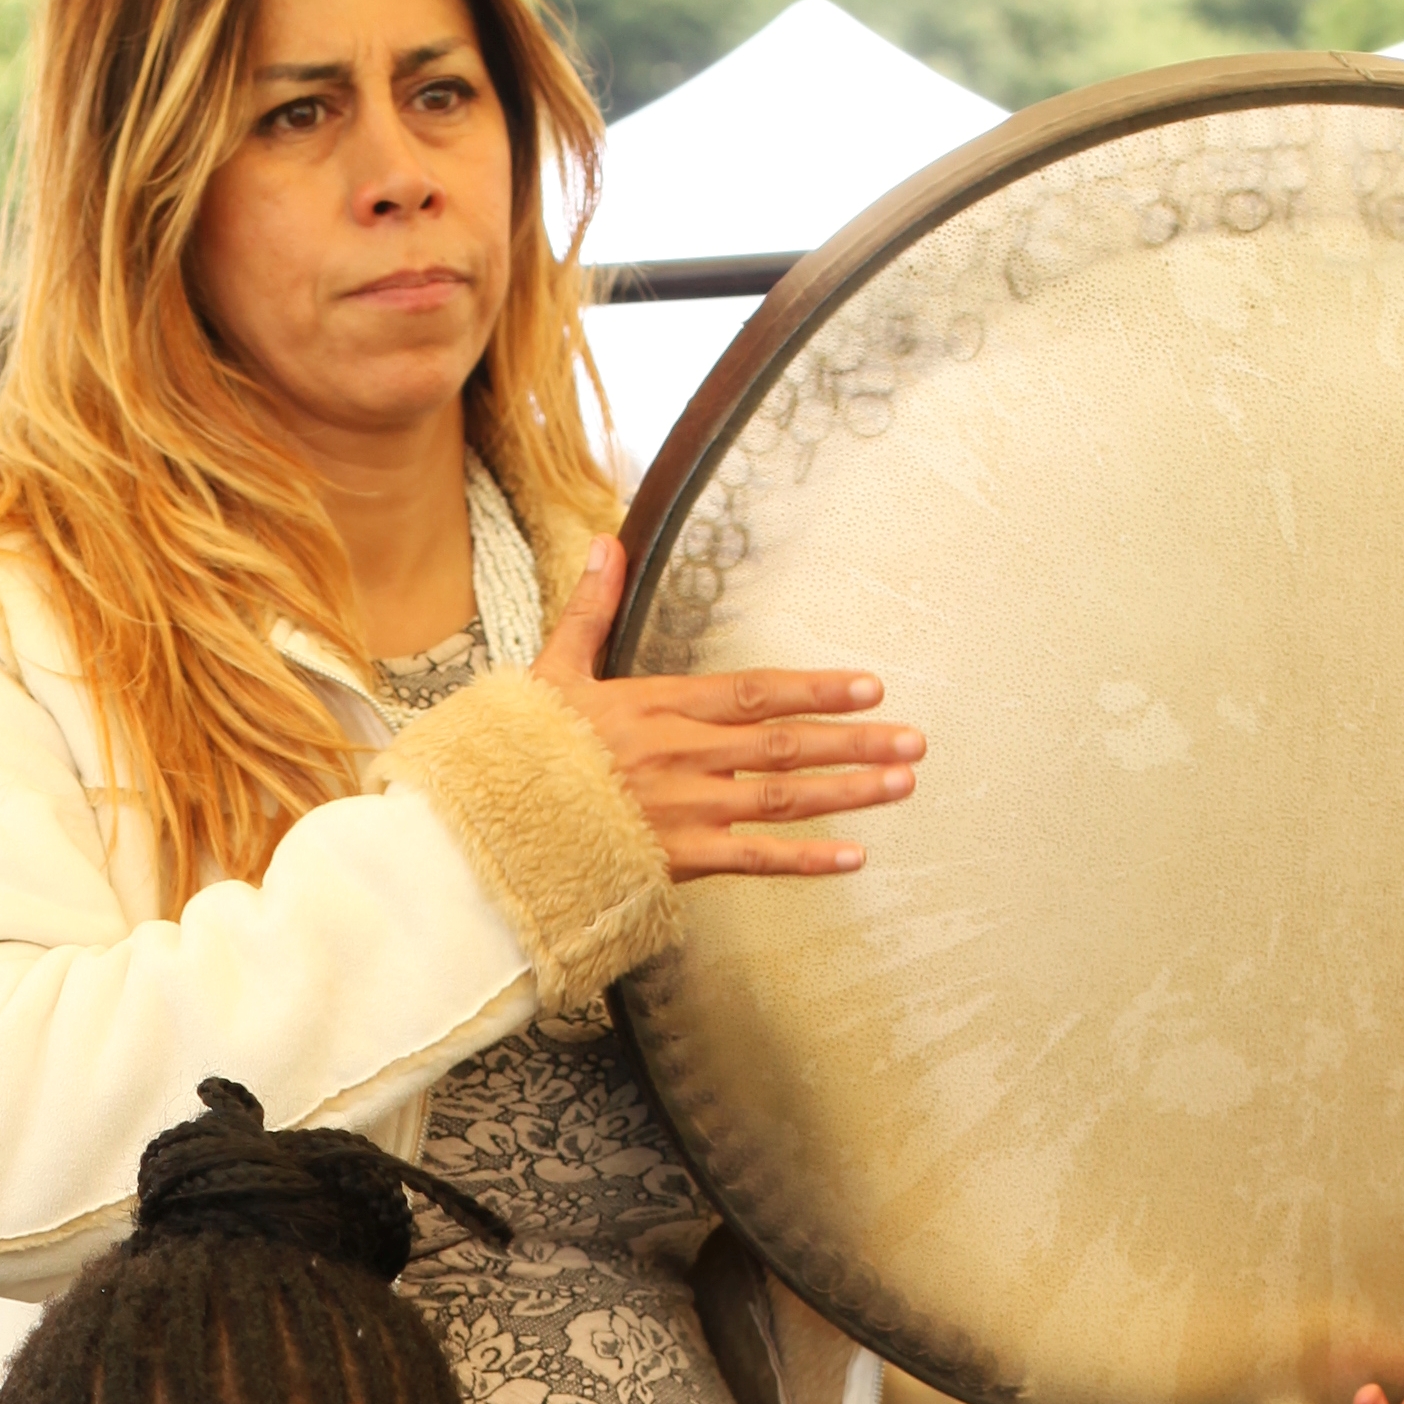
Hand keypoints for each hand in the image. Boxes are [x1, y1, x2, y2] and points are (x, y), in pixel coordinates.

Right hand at [531, 534, 920, 880]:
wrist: (489, 827)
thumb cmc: (520, 752)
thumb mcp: (553, 673)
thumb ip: (591, 610)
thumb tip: (608, 542)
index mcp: (657, 707)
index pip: (753, 692)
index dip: (814, 688)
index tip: (868, 686)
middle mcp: (682, 755)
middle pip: (785, 744)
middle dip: (855, 740)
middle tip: (914, 740)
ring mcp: (684, 809)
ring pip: (783, 799)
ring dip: (848, 791)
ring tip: (902, 783)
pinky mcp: (676, 860)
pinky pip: (754, 861)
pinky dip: (806, 861)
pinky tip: (854, 856)